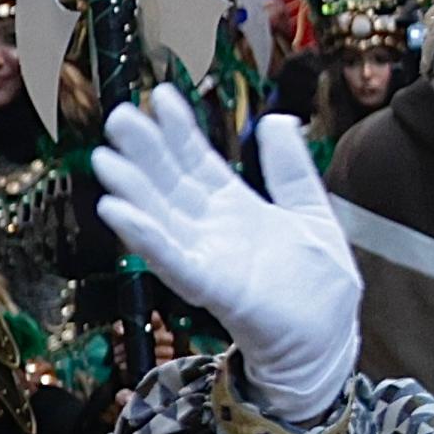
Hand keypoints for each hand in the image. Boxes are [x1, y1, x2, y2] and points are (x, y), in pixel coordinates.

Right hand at [91, 101, 361, 421]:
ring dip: (133, 190)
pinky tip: (120, 213)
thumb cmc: (316, 282)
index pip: (199, 160)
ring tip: (107, 159)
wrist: (326, 338)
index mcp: (236, 206)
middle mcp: (213, 229)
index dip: (180, 130)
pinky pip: (175, 260)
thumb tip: (277, 118)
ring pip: (162, 218)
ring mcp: (209, 258)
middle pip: (171, 183)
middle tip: (119, 116)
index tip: (160, 95)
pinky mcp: (214, 289)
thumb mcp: (308, 209)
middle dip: (146, 151)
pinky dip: (148, 238)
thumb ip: (290, 167)